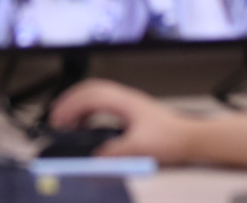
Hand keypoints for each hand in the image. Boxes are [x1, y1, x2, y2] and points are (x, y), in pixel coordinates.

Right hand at [49, 79, 198, 164]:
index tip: (58, 120)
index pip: (90, 96)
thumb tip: (94, 157)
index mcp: (124, 102)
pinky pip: (103, 103)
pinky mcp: (131, 110)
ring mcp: (128, 103)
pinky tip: (86, 125)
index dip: (70, 106)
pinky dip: (89, 111)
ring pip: (96, 95)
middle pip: (90, 90)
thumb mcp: (139, 149)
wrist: (190, 137)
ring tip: (68, 122)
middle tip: (56, 118)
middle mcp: (124, 98)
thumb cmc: (170, 138)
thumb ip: (115, 153)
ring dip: (79, 106)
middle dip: (70, 102)